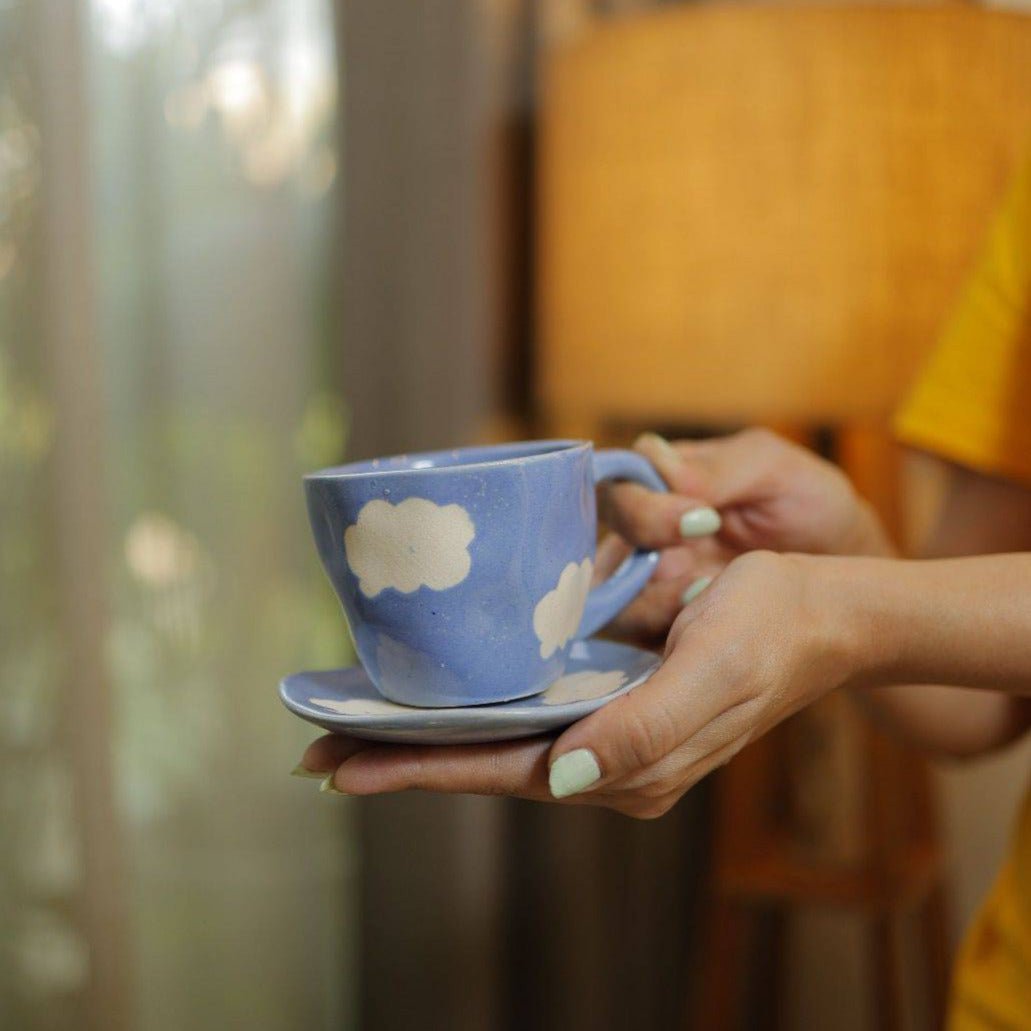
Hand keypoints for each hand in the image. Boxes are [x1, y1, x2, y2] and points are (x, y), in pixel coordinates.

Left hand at [295, 550, 850, 818]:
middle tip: (319, 749)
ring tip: (361, 726)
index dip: (417, 769)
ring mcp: (610, 732)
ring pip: (502, 741)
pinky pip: (529, 712)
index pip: (501, 773)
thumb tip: (563, 776)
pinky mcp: (616, 700)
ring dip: (432, 736)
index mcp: (626, 768)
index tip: (339, 765)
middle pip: (487, 764)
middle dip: (404, 758)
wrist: (823, 614)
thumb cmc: (771, 633)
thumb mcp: (712, 675)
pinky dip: (477, 708)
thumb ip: (642, 731)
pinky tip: (445, 697)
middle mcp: (609, 761)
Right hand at [599, 429, 892, 645]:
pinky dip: (661, 633)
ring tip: (706, 598)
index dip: (645, 505)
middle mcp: (643, 530)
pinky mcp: (659, 625)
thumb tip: (658, 468)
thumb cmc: (810, 506)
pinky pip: (631, 634)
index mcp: (663, 481)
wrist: (845, 572)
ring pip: (607, 595)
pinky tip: (704, 625)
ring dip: (650, 600)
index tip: (702, 519)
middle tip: (698, 567)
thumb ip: (718, 468)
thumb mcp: (774, 471)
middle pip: (598, 541)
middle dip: (644, 554)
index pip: (618, 485)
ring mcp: (647, 581)